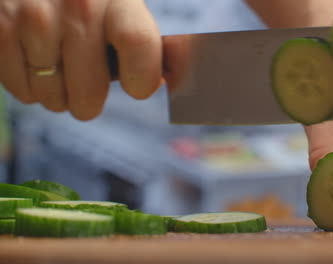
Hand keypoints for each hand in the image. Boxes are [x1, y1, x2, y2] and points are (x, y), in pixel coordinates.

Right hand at [0, 0, 162, 119]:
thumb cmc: (90, 0)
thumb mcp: (121, 5)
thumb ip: (145, 41)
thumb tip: (165, 81)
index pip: (138, 43)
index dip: (142, 79)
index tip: (138, 86)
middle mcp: (74, 5)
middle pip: (90, 93)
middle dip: (92, 101)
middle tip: (89, 87)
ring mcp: (32, 19)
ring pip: (53, 99)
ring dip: (60, 95)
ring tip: (61, 69)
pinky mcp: (0, 30)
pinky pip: (22, 91)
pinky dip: (32, 87)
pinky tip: (37, 63)